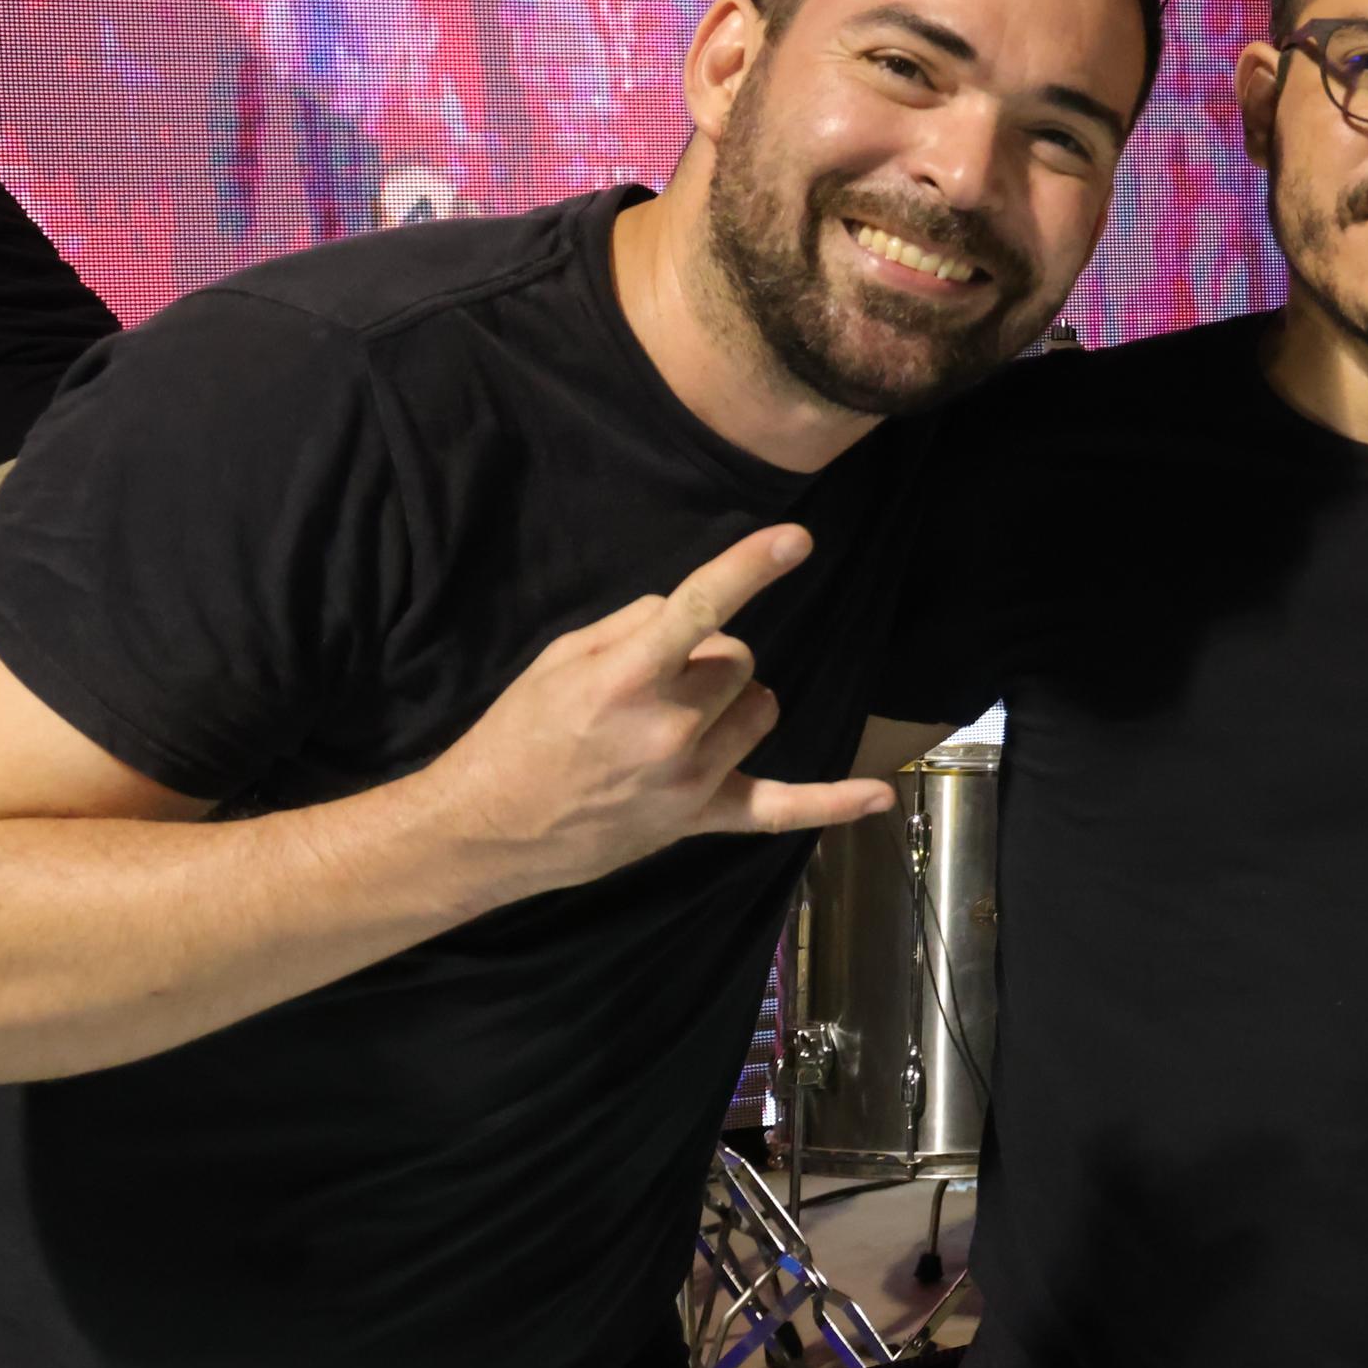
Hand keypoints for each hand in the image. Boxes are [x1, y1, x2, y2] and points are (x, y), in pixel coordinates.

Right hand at [418, 526, 893, 901]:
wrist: (487, 827)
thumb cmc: (518, 734)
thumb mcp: (558, 660)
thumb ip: (630, 626)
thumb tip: (686, 613)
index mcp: (626, 678)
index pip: (702, 609)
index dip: (750, 568)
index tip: (796, 540)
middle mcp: (669, 727)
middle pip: (739, 660)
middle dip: (707, 660)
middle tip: (653, 685)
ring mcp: (691, 777)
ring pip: (762, 708)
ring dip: (734, 704)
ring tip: (678, 723)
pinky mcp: (702, 817)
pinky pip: (783, 809)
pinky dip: (833, 802)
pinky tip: (880, 796)